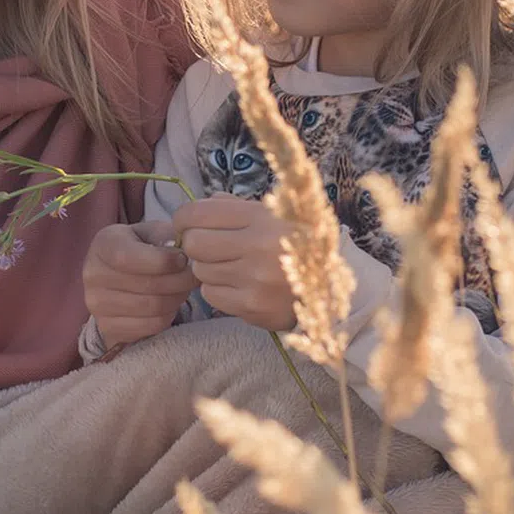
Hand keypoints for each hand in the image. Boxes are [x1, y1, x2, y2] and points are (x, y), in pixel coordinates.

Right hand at [82, 220, 199, 349]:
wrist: (117, 277)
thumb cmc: (141, 249)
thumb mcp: (151, 233)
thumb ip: (166, 236)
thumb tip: (183, 250)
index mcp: (103, 244)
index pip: (128, 258)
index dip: (162, 261)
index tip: (183, 259)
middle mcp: (93, 274)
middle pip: (147, 285)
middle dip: (180, 281)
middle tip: (193, 276)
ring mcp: (97, 304)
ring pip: (153, 307)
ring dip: (177, 298)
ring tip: (183, 288)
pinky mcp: (108, 327)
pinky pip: (151, 325)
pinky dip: (168, 315)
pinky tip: (170, 303)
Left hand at [173, 196, 298, 331]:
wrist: (330, 286)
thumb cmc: (296, 244)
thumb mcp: (273, 215)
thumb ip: (235, 207)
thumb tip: (200, 206)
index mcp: (262, 217)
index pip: (198, 213)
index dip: (184, 218)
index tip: (187, 224)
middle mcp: (258, 246)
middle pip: (194, 244)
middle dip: (195, 244)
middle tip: (208, 247)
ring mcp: (255, 279)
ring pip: (200, 271)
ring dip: (208, 269)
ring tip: (230, 266)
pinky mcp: (252, 307)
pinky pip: (211, 295)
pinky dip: (218, 290)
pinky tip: (237, 285)